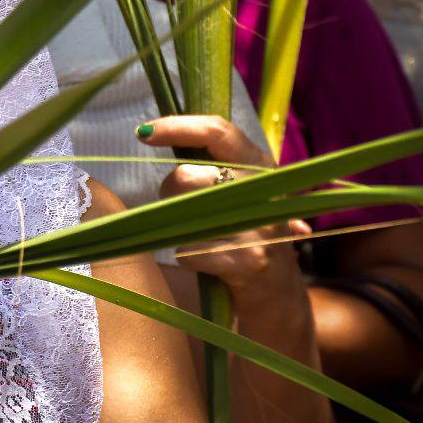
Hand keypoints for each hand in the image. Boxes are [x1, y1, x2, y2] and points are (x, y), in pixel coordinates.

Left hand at [137, 116, 310, 306]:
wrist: (279, 296)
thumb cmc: (246, 233)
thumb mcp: (242, 191)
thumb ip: (210, 164)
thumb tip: (154, 133)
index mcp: (260, 164)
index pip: (217, 132)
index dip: (177, 127)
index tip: (143, 131)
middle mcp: (264, 190)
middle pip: (186, 176)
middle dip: (168, 192)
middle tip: (181, 208)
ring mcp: (259, 226)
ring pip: (183, 216)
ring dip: (180, 229)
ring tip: (205, 239)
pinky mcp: (248, 261)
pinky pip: (189, 251)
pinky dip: (187, 257)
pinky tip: (208, 262)